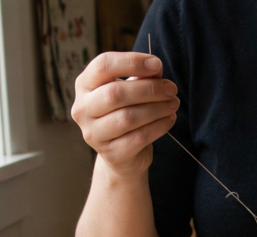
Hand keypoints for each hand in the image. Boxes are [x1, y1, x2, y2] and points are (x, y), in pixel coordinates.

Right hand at [71, 52, 179, 177]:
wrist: (122, 153)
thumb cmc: (125, 112)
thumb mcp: (131, 89)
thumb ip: (141, 76)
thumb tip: (155, 68)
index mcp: (85, 85)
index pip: (103, 65)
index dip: (132, 62)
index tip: (157, 64)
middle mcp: (83, 109)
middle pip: (116, 93)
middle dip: (149, 89)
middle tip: (171, 89)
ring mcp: (93, 134)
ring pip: (128, 117)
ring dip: (157, 108)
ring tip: (173, 104)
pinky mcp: (111, 154)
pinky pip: (139, 138)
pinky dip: (159, 126)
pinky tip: (169, 119)